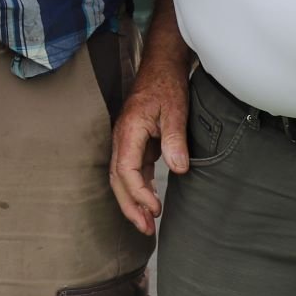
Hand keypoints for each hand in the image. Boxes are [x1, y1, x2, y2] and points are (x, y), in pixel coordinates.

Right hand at [108, 60, 190, 235]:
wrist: (161, 65)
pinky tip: (151, 202)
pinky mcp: (136, 143)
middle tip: (146, 229)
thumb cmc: (166, 84)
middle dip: (129, 206)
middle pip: (117, 179)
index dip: (138, 192)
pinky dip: (140, 189)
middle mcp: (122, 138)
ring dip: (133, 202)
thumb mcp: (175, 109)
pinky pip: (132, 171)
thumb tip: (178, 169)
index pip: (125, 169)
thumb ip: (175, 139)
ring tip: (147, 224)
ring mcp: (127, 141)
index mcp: (129, 130)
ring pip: (122, 178)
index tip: (155, 208)